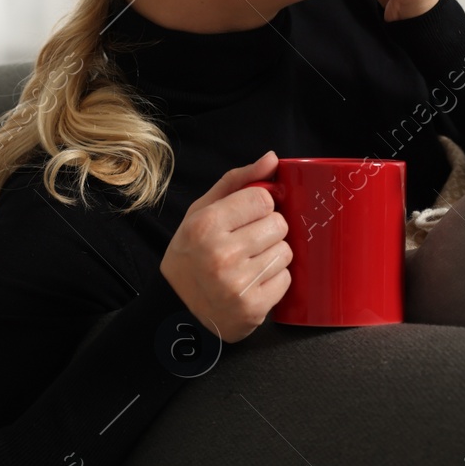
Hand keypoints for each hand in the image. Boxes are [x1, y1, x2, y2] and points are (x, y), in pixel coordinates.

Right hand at [159, 150, 290, 343]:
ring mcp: (238, 284)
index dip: (259, 207)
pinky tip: (254, 281)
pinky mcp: (253, 307)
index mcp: (205, 226)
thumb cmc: (192, 253)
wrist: (178, 307)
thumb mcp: (201, 211)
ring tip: (249, 263)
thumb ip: (237, 181)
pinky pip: (286, 279)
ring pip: (286, 252)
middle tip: (248, 242)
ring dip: (273, 255)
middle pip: (279, 225)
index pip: (263, 199)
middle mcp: (221, 254)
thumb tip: (272, 158)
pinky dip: (274, 280)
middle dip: (268, 231)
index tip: (246, 218)